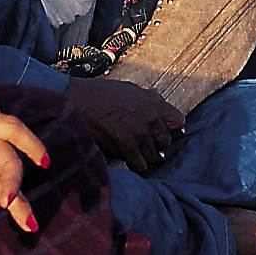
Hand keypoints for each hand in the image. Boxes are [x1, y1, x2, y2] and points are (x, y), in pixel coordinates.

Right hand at [64, 76, 183, 172]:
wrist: (77, 100)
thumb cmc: (100, 93)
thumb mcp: (129, 89)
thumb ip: (147, 98)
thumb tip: (158, 99)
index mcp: (154, 102)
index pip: (178, 121)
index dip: (172, 128)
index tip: (165, 131)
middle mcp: (151, 118)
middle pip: (166, 142)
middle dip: (156, 143)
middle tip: (144, 142)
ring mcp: (139, 134)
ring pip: (154, 156)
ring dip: (144, 155)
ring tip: (134, 151)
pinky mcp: (127, 148)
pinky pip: (140, 165)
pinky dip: (135, 164)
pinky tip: (127, 158)